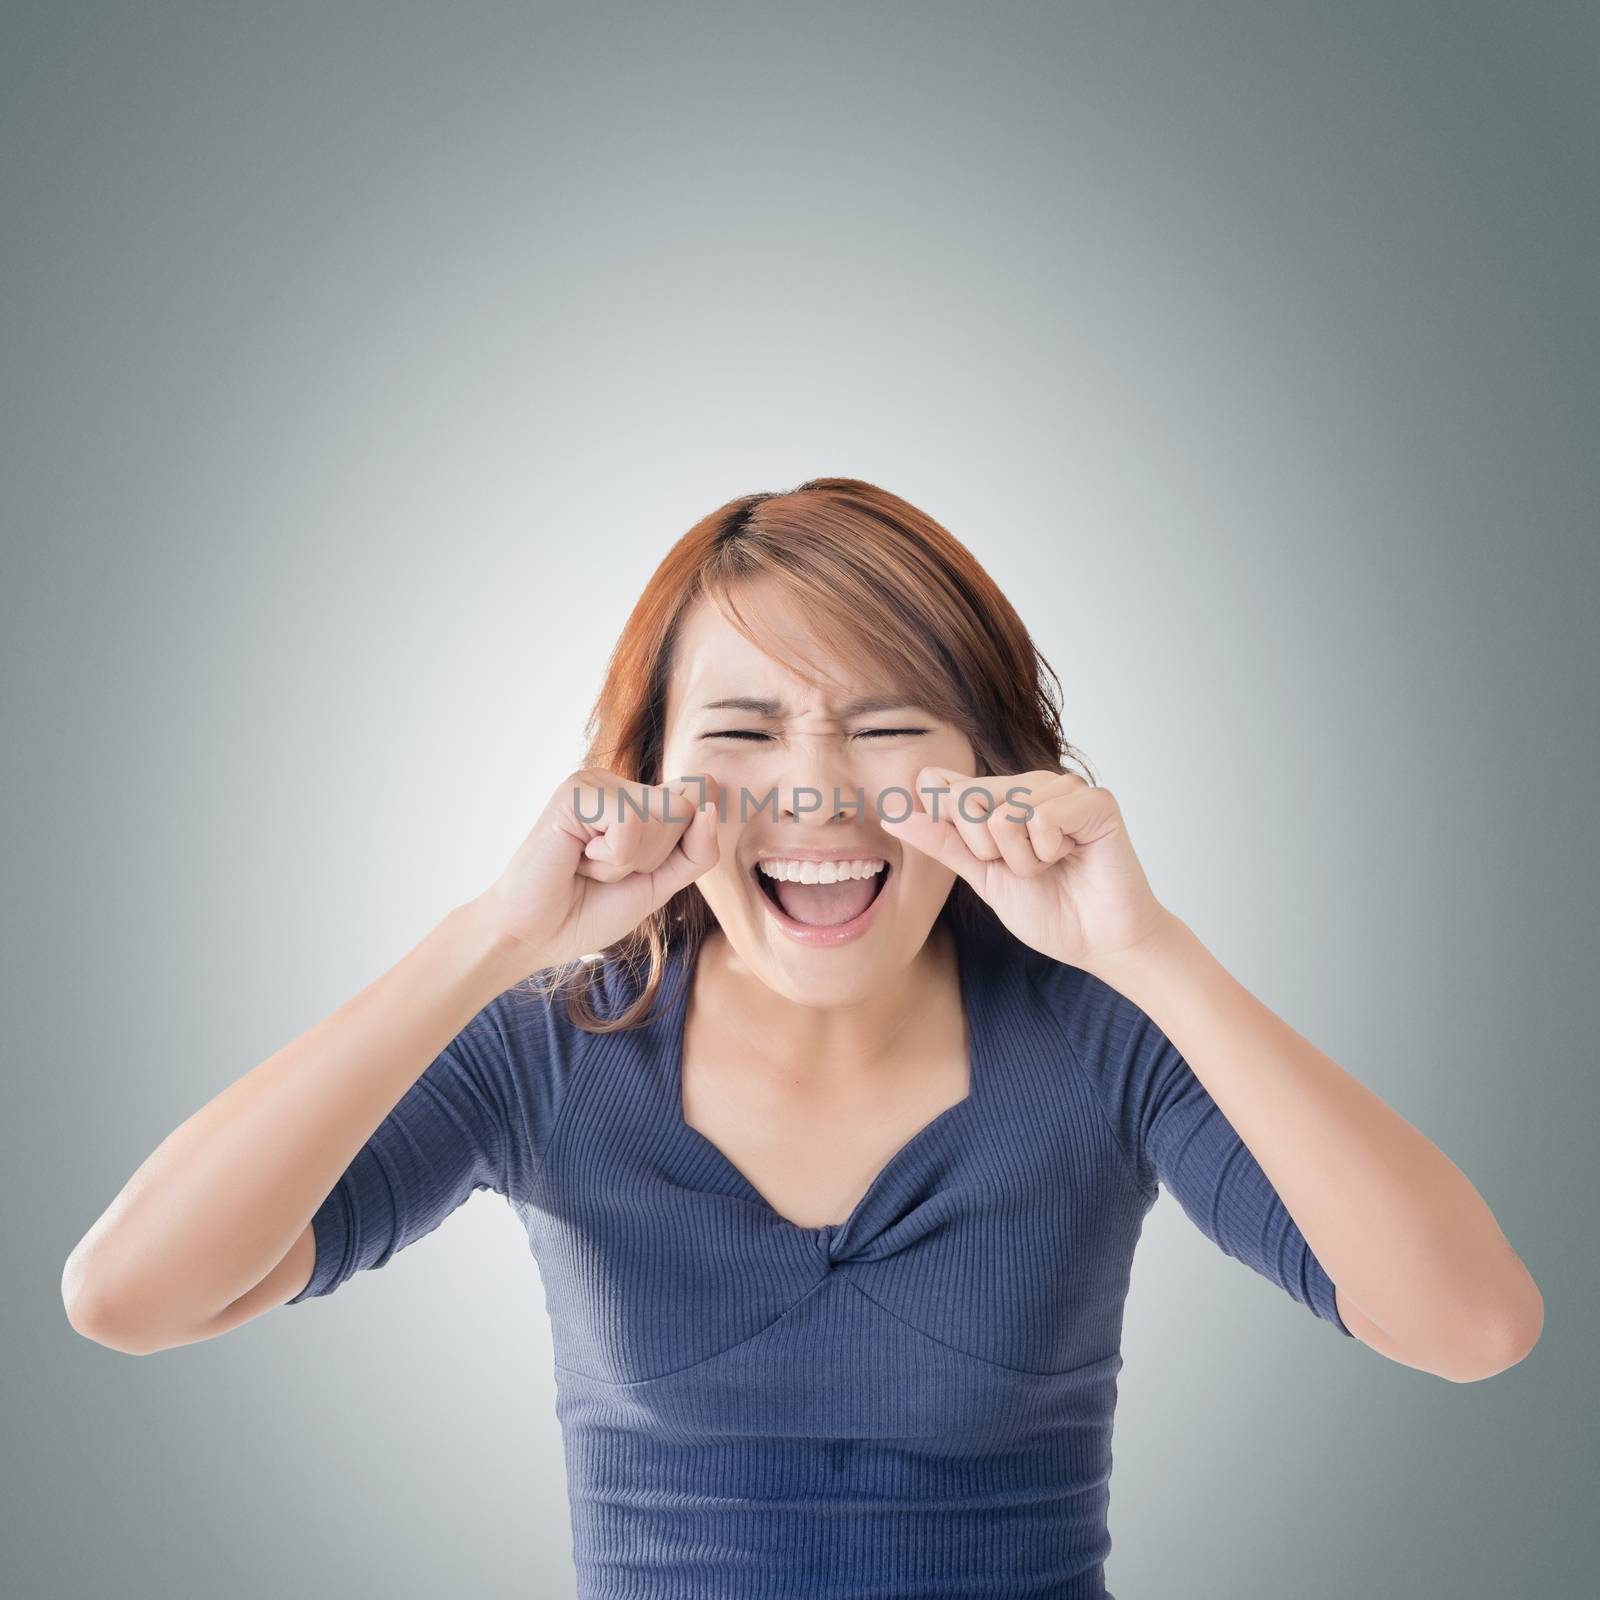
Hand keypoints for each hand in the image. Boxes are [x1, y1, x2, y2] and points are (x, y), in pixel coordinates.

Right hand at [477, 768, 721, 971]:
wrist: (536, 936)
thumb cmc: (591, 909)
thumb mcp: (661, 884)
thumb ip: (697, 849)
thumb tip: (712, 803)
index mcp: (640, 799)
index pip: (702, 802)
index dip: (681, 848)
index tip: (636, 871)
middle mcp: (619, 783)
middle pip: (687, 809)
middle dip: (655, 857)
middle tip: (607, 871)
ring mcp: (596, 782)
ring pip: (661, 815)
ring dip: (629, 861)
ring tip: (590, 866)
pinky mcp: (575, 792)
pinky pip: (629, 823)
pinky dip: (610, 858)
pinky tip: (578, 859)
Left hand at [880, 765, 1177, 974]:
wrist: (1098, 943)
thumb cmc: (1049, 910)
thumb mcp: (981, 874)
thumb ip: (941, 840)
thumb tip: (893, 813)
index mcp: (1004, 797)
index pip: (946, 789)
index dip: (958, 833)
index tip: (990, 859)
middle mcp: (1033, 784)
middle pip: (970, 799)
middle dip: (989, 850)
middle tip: (1027, 869)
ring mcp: (1065, 787)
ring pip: (1005, 812)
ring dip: (1022, 857)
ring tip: (1052, 866)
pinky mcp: (1095, 800)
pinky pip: (1042, 817)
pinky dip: (1048, 851)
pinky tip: (1071, 858)